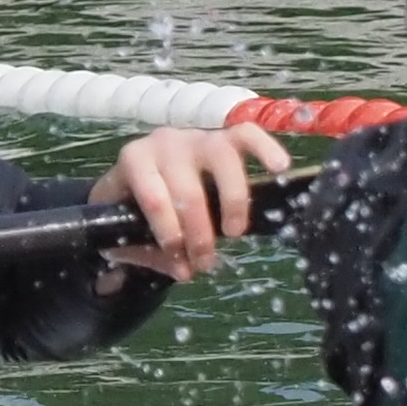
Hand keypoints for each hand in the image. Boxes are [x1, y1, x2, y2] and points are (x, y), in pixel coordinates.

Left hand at [89, 122, 290, 283]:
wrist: (136, 176)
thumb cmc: (132, 205)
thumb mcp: (127, 231)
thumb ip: (150, 252)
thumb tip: (184, 270)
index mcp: (135, 161)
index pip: (154, 199)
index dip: (171, 236)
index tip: (183, 266)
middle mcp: (164, 142)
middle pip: (189, 189)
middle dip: (200, 234)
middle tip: (205, 263)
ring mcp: (196, 136)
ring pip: (222, 159)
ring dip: (232, 201)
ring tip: (235, 232)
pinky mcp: (222, 136)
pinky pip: (247, 135)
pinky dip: (265, 149)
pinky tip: (280, 168)